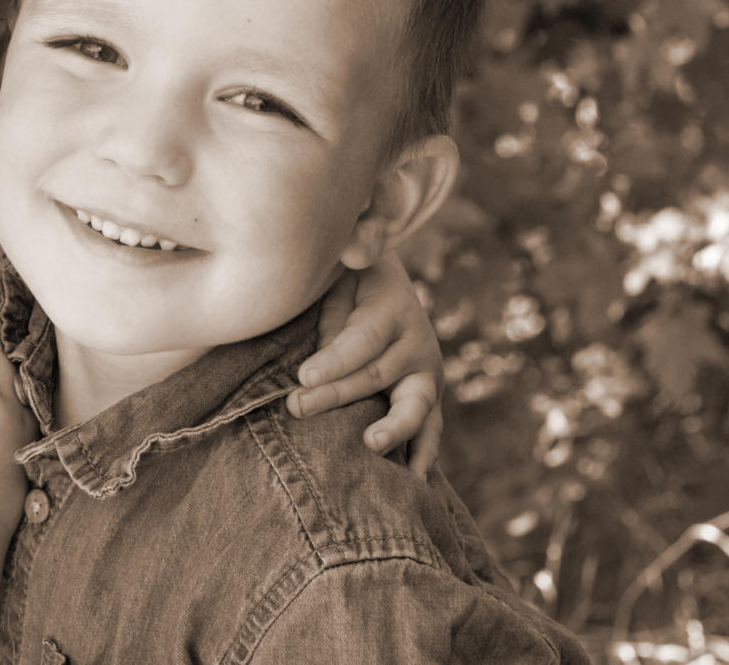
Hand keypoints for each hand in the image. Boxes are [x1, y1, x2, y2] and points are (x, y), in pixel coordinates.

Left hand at [285, 253, 443, 476]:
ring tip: (371, 446)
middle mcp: (416, 343)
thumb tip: (354, 247)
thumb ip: (358, 246)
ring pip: (412, 406)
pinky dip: (423, 454)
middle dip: (336, 394)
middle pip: (376, 376)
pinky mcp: (425, 398)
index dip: (335, 359)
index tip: (302, 375)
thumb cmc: (351, 277)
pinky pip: (430, 430)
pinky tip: (414, 482)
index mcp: (393, 309)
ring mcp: (425, 375)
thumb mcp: (350, 258)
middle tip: (298, 407)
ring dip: (391, 429)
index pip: (363, 340)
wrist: (382, 285)